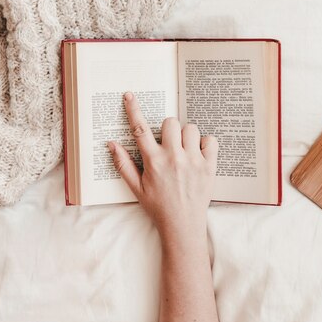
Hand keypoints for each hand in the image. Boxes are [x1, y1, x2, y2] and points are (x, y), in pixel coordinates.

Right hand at [107, 92, 217, 238]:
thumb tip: (111, 144)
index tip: (129, 96)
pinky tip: (199, 155)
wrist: (183, 225)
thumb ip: (123, 165)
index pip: (140, 129)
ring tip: (185, 152)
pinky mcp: (210, 165)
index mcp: (153, 162)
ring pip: (191, 128)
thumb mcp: (136, 188)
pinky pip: (211, 140)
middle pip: (170, 122)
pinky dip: (206, 144)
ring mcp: (193, 160)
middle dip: (168, 129)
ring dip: (187, 136)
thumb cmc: (159, 207)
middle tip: (169, 143)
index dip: (133, 110)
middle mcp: (174, 158)